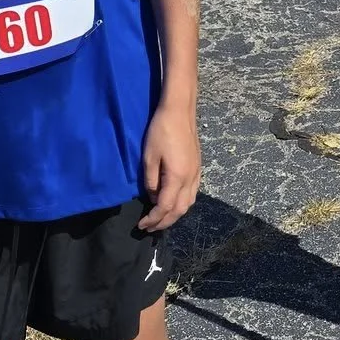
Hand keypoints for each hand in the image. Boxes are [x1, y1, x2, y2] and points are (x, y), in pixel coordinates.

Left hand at [139, 98, 201, 230]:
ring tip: (161, 219)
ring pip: (189, 204)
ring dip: (175, 215)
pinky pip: (192, 194)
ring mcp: (196, 174)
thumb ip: (150, 181)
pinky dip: (182, 205)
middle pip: (179, 210)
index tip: (141, 225)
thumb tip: (153, 197)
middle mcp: (190, 179)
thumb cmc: (160, 131)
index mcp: (177, 177)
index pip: (165, 207)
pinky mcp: (198, 168)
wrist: (180, 111)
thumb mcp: (148, 157)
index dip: (153, 219)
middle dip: (164, 222)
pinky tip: (174, 203)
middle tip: (149, 228)